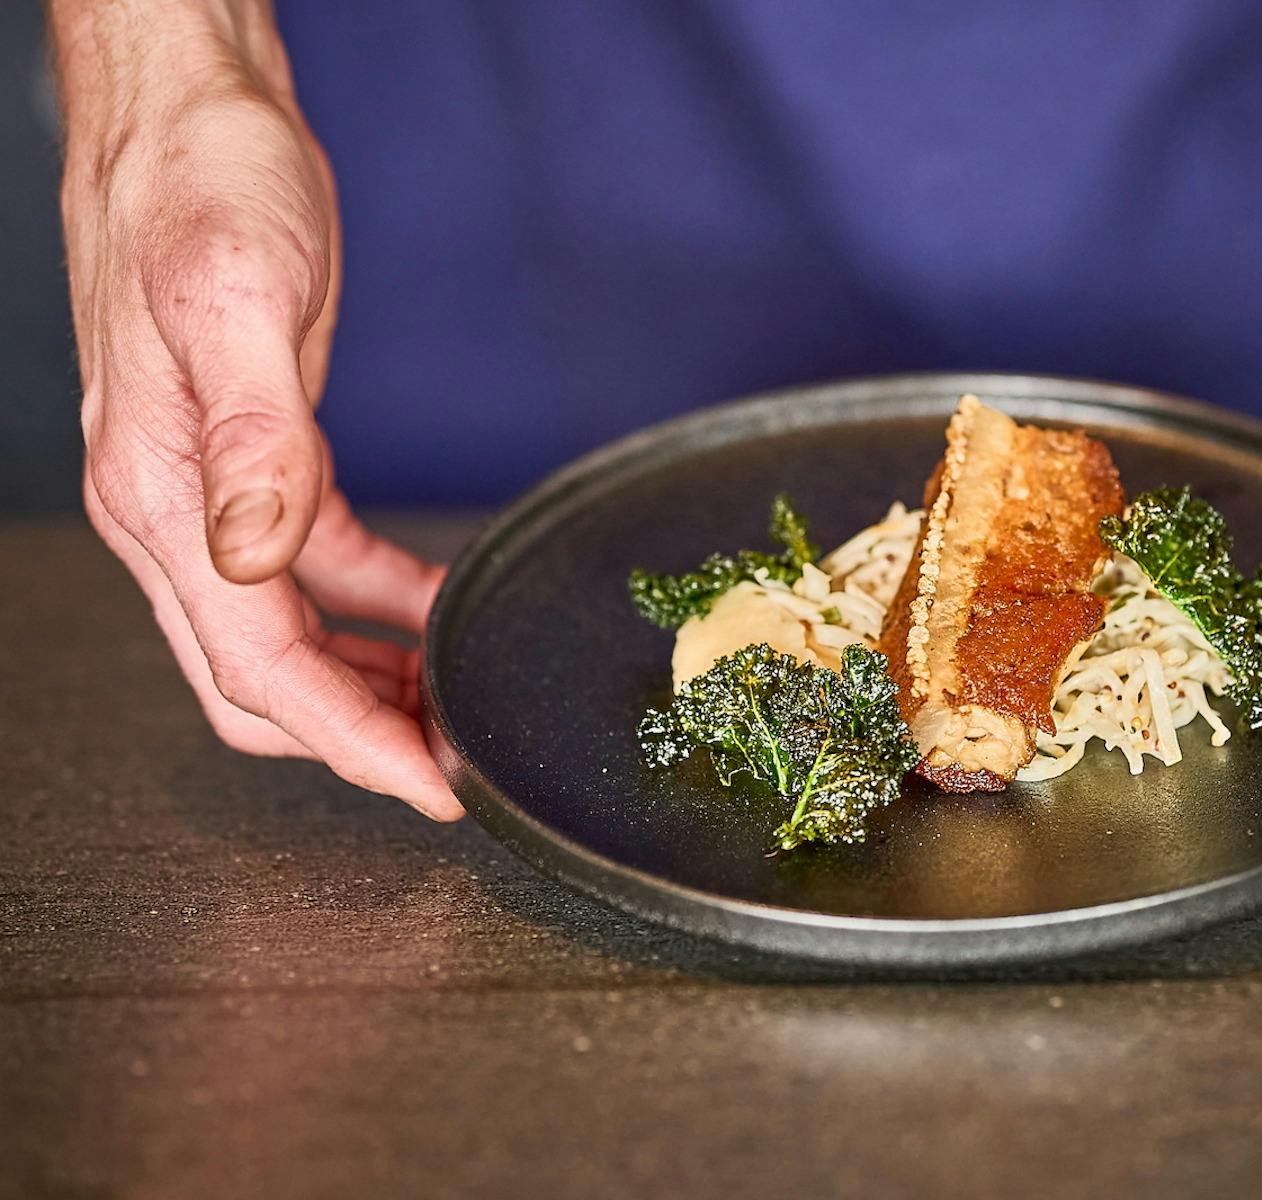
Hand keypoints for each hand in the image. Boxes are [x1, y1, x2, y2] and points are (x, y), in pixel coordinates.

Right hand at [52, 1, 460, 818]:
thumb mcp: (234, 299)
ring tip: (457, 704)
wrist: (190, 113)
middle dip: (360, 736)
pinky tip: (437, 608)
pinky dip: (379, 602)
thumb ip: (252, 437)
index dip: (351, 740)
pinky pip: (318, 565)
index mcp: (160, 497)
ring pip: (289, 637)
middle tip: (458, 765)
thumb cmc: (198, 184)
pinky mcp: (258, 460)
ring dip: (371, 681)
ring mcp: (211, 493)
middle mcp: (175, 513)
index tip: (433, 788)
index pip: (260, 666)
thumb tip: (256, 553)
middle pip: (265, 679)